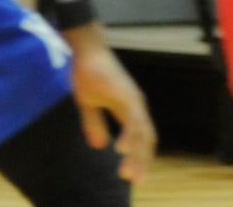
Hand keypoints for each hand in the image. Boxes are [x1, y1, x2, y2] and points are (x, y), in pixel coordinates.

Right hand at [63, 23, 155, 183]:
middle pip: (145, 138)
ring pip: (141, 132)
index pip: (140, 137)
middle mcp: (136, 105)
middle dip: (141, 160)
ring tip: (129, 173)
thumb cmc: (89, 74)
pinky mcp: (126, 95)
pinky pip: (132, 118)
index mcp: (129, 109)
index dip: (139, 155)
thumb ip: (94, 124)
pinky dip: (129, 134)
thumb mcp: (89, 104)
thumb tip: (99, 146)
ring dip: (136, 153)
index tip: (134, 176)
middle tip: (137, 181)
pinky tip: (122, 148)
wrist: (87, 51)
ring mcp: (133, 100)